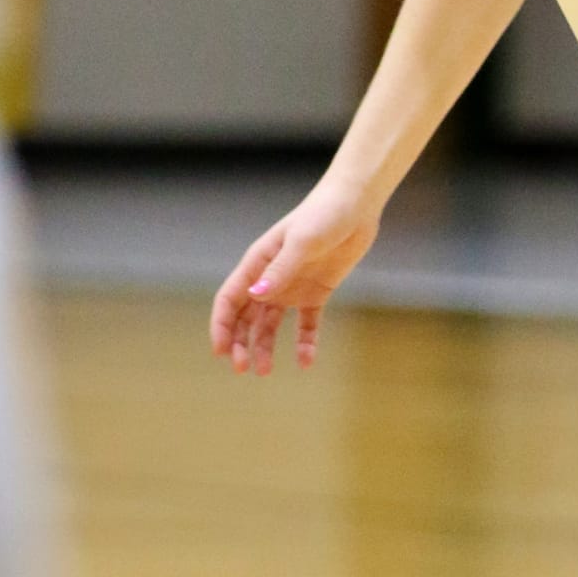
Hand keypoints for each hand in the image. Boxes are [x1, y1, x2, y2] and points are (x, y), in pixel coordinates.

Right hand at [209, 184, 381, 376]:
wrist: (356, 206)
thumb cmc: (324, 215)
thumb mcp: (301, 242)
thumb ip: (280, 269)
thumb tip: (256, 296)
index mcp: (258, 263)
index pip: (230, 298)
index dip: (221, 325)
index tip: (220, 351)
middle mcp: (271, 277)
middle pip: (246, 316)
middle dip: (240, 342)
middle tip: (243, 368)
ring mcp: (293, 286)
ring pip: (271, 323)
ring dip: (264, 346)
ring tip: (264, 371)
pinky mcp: (317, 292)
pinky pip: (307, 323)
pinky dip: (305, 342)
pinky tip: (306, 362)